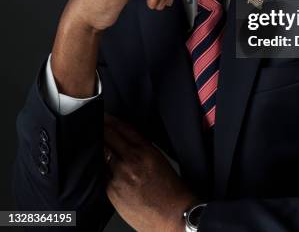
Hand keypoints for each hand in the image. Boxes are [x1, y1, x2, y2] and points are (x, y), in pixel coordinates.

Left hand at [104, 114, 195, 231]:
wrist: (173, 213)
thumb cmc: (170, 189)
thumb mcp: (159, 159)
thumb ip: (142, 149)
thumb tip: (125, 142)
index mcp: (146, 150)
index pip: (124, 129)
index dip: (112, 121)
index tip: (105, 116)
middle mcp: (132, 161)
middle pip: (110, 138)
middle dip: (101, 129)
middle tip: (94, 124)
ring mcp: (120, 176)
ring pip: (102, 155)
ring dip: (98, 147)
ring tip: (92, 141)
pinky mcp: (112, 191)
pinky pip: (101, 175)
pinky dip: (99, 167)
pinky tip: (96, 163)